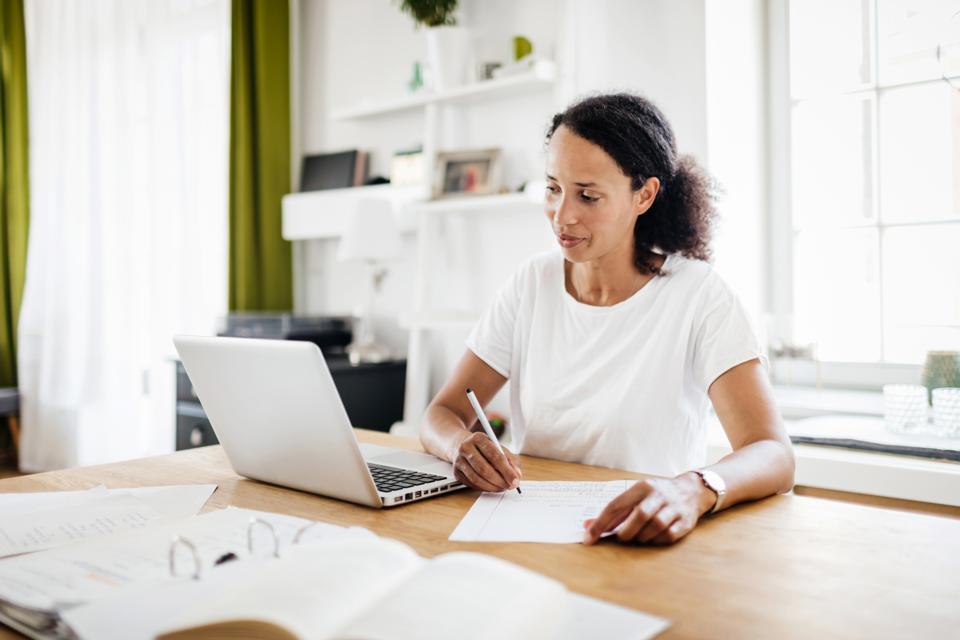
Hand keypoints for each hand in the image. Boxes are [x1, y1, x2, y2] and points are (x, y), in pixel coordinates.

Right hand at [451, 431, 521, 491]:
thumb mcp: (496, 446)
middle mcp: (466, 448)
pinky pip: (471, 484)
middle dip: (500, 481)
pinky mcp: (456, 472)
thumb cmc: (483, 446)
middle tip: (510, 486)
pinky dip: (484, 488)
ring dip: (492, 487)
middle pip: (484, 469)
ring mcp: (459, 460)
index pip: (494, 456)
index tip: (516, 480)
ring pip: (477, 479)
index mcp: (478, 438)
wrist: (460, 443)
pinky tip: (492, 487)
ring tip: (502, 488)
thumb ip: (509, 460)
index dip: (507, 470)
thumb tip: (517, 476)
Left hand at [582, 473, 714, 545]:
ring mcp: (674, 507)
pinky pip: (668, 536)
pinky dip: (657, 540)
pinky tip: (653, 538)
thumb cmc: (655, 496)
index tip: (588, 538)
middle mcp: (658, 495)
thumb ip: (614, 512)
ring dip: (642, 537)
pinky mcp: (686, 521)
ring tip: (638, 537)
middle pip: (639, 515)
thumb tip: (587, 527)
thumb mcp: (635, 496)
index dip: (600, 523)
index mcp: (641, 487)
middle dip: (626, 532)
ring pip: (655, 526)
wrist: (691, 490)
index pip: (616, 505)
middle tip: (622, 538)